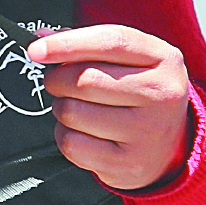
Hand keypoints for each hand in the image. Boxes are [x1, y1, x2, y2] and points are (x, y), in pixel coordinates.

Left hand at [28, 25, 191, 190]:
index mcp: (164, 59)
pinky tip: (83, 133)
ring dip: (61, 108)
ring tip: (77, 108)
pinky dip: (65, 136)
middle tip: (58, 82)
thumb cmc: (140, 94)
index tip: (36, 49)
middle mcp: (161, 95)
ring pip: (73, 112)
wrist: (170, 147)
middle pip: (85, 80)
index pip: (110, 42)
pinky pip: (71, 144)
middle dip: (57, 79)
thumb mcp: (130, 61)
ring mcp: (147, 133)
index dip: (67, 44)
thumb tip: (43, 40)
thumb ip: (89, 46)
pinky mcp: (127, 164)